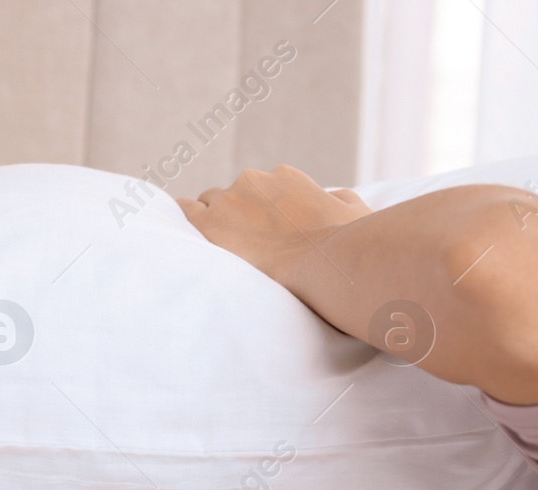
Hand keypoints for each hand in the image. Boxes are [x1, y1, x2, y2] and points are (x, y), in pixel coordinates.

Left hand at [176, 164, 371, 288]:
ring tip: (215, 254)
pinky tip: (180, 239)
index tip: (262, 234)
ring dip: (212, 225)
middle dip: (234, 218)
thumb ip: (340, 200)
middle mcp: (254, 182)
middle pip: (230, 197)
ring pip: (207, 207)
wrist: (331, 263)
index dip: (257, 213)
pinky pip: (183, 213)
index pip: (258, 191)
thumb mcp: (356, 212)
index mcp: (285, 178)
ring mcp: (229, 201)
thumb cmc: (350, 244)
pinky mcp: (210, 226)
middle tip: (241, 250)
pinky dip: (182, 222)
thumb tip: (333, 198)